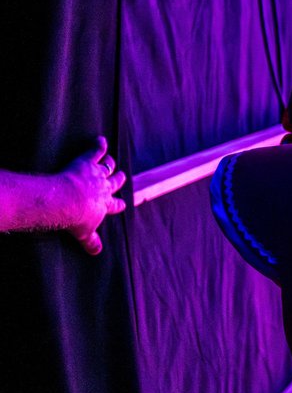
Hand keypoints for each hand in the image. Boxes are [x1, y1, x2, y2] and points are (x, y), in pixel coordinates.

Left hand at [60, 136, 126, 254]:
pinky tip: (100, 140)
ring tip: (111, 161)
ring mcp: (97, 174)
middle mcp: (105, 188)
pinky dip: (99, 145)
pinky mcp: (87, 162)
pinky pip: (96, 152)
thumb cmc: (75, 218)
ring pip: (108, 167)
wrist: (67, 202)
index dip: (119, 203)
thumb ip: (91, 241)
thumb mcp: (84, 233)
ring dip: (110, 164)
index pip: (116, 204)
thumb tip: (97, 253)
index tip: (123, 203)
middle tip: (122, 177)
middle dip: (119, 180)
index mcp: (106, 205)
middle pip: (115, 182)